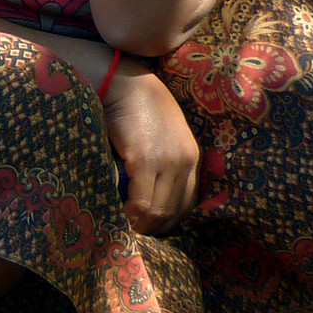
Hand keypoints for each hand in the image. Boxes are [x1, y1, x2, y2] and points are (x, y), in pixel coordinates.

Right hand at [100, 69, 200, 234]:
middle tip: (135, 230)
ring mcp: (166, 161)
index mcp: (192, 155)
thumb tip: (150, 197)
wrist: (124, 82)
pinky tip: (119, 210)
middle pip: (175, 210)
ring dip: (141, 223)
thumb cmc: (137, 107)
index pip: (189, 202)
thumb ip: (164, 161)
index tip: (151, 224)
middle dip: (155, 226)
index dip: (170, 219)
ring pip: (158, 211)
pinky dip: (130, 212)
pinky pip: (141, 201)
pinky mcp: (144, 160)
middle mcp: (185, 160)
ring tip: (125, 223)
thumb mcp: (163, 135)